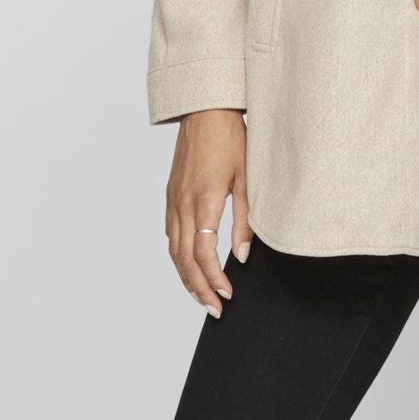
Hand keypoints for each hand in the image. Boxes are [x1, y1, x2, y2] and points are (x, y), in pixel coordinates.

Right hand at [166, 108, 252, 316]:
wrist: (206, 109)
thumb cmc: (232, 139)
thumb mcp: (247, 180)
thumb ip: (245, 221)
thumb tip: (241, 257)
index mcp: (203, 200)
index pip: (203, 253)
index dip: (214, 279)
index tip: (228, 296)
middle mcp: (183, 204)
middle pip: (184, 259)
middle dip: (199, 288)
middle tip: (215, 310)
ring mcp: (173, 200)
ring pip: (174, 250)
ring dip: (186, 277)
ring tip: (202, 296)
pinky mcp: (171, 195)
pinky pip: (171, 235)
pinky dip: (179, 257)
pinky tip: (189, 266)